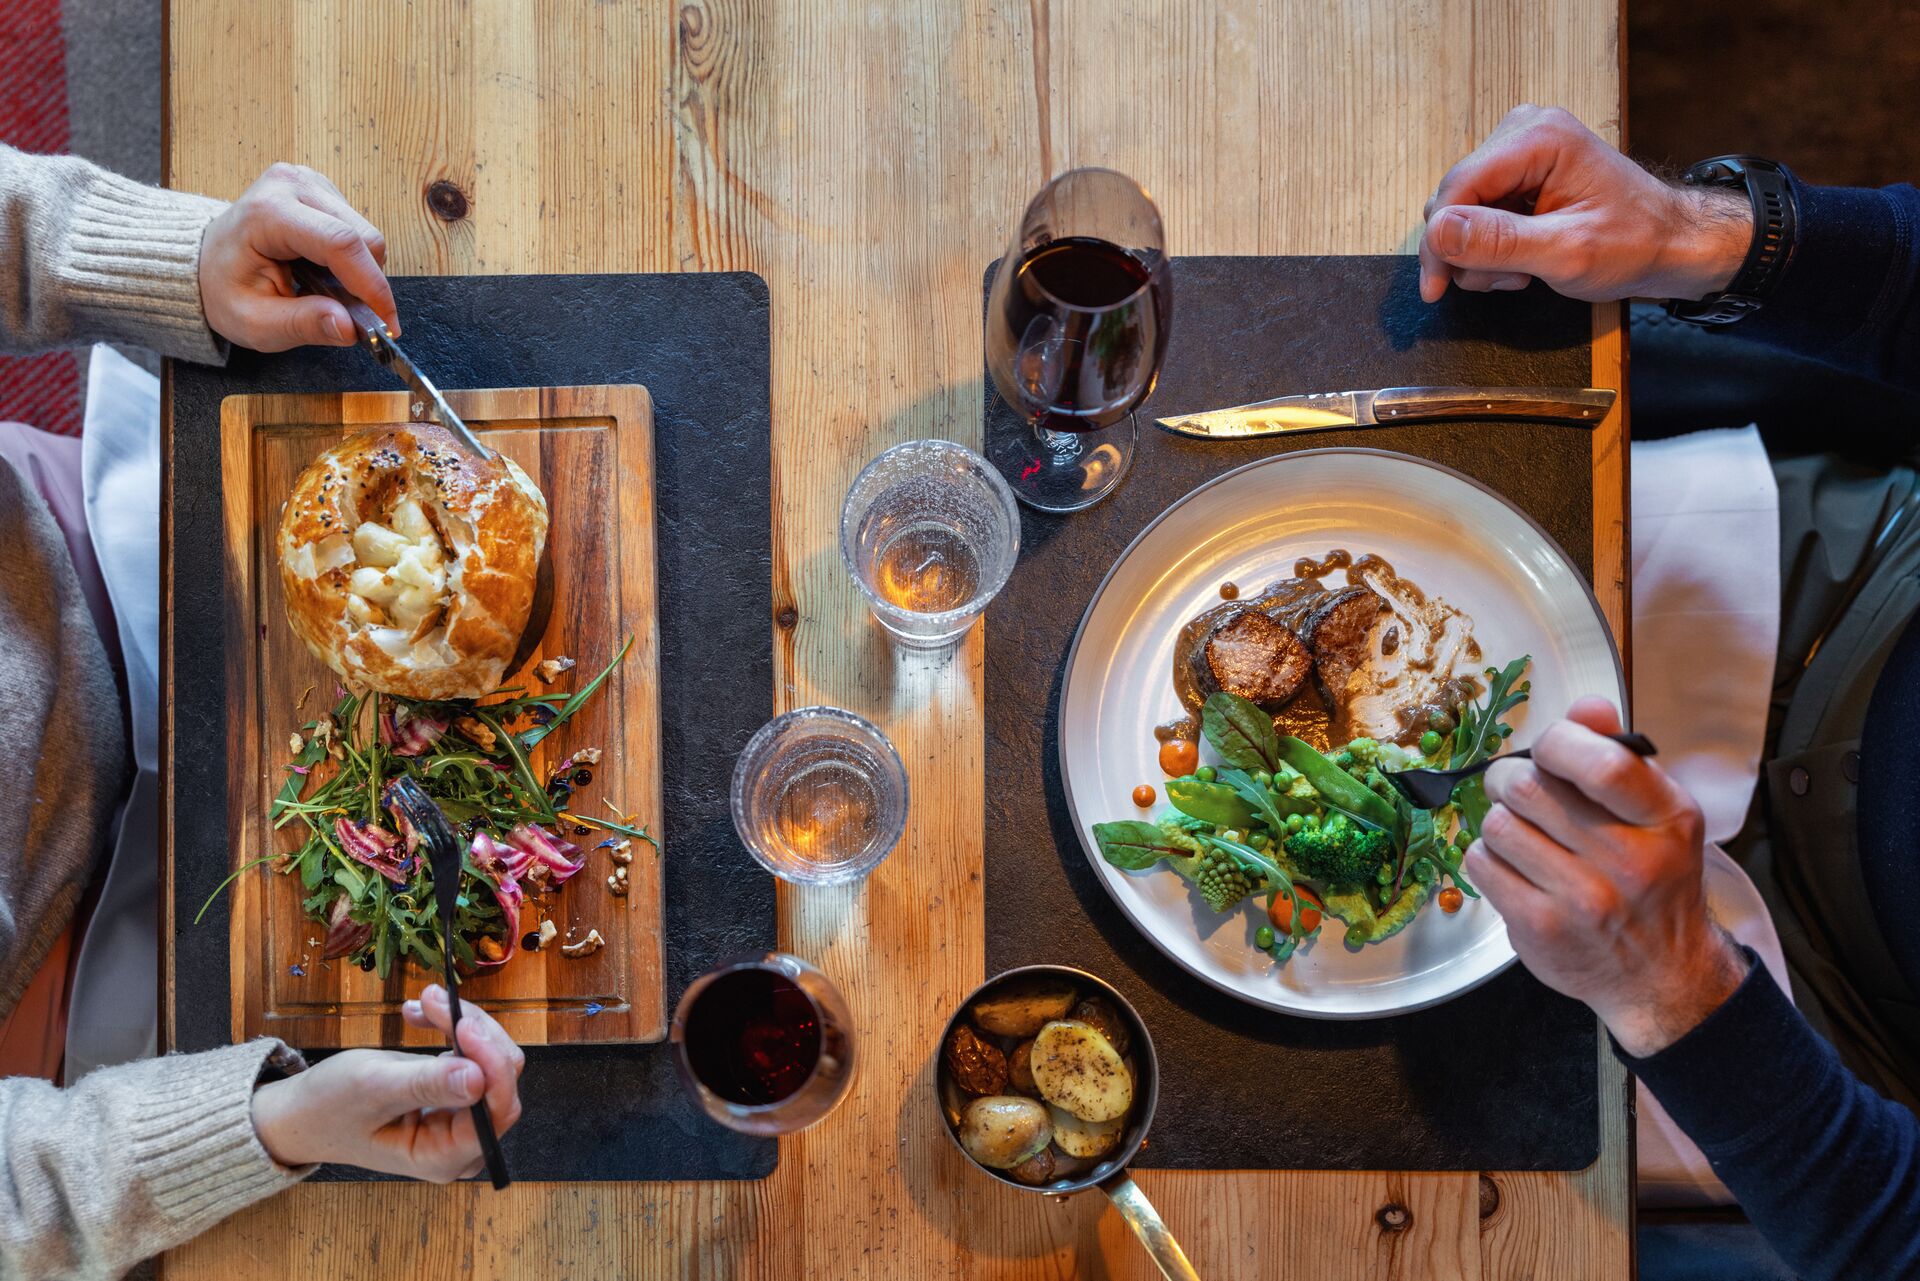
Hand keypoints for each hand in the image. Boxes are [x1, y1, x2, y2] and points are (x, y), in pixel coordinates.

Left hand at [198, 162, 398, 351]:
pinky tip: (326, 271)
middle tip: (358, 318)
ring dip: (362, 272)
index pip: (341, 244)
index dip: (373, 287)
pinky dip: (354, 259)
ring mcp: (307, 182)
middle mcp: (291, 185)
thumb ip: (303, 325)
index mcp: (268, 213)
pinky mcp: (320, 188)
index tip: (387, 325)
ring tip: (329, 292)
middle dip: (370, 284)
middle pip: (364, 237)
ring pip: (368, 234)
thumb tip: (351, 328)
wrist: (207, 261)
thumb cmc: (226, 289)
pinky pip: (359, 229)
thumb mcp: (255, 323)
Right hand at [250, 985, 523, 1180]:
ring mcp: (461, 1120)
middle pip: (499, 1081)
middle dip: (473, 1034)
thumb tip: (478, 1078)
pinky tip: (419, 1015)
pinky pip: (472, 1055)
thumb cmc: (329, 1107)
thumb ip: (425, 1084)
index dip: (491, 1065)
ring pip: (489, 1061)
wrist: (304, 1113)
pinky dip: (451, 1028)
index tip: (464, 1024)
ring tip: (422, 1001)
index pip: (496, 1111)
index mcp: (443, 1157)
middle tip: (434, 999)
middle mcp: (461, 1144)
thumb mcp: (372, 1089)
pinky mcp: (455, 1096)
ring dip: (461, 1023)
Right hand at [1417, 104, 1753, 303]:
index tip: (1436, 288)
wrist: (1670, 243)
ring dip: (1481, 253)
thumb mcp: (1566, 253)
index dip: (1440, 241)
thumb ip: (1500, 242)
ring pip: (1461, 210)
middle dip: (1468, 250)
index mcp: (1540, 138)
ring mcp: (1521, 149)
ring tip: (1521, 271)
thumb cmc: (1634, 243)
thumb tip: (1438, 234)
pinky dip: (1491, 246)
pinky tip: (1521, 260)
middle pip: (1454, 198)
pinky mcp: (1519, 170)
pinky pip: (1478, 211)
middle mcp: (1525, 131)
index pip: (1457, 188)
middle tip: (1506, 278)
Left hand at [1466, 697, 1749, 1056]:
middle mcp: (1628, 862)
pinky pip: (1482, 863)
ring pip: (1497, 823)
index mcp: (1665, 821)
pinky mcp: (1540, 928)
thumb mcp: (1660, 815)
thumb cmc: (1654, 881)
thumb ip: (1620, 755)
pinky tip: (1515, 866)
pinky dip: (1489, 856)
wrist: (1661, 976)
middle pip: (1528, 786)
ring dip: (1501, 820)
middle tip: (1520, 789)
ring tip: (1524, 833)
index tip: (1551, 749)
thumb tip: (1586, 706)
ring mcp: (1582, 899)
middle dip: (1512, 778)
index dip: (1558, 742)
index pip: (1600, 763)